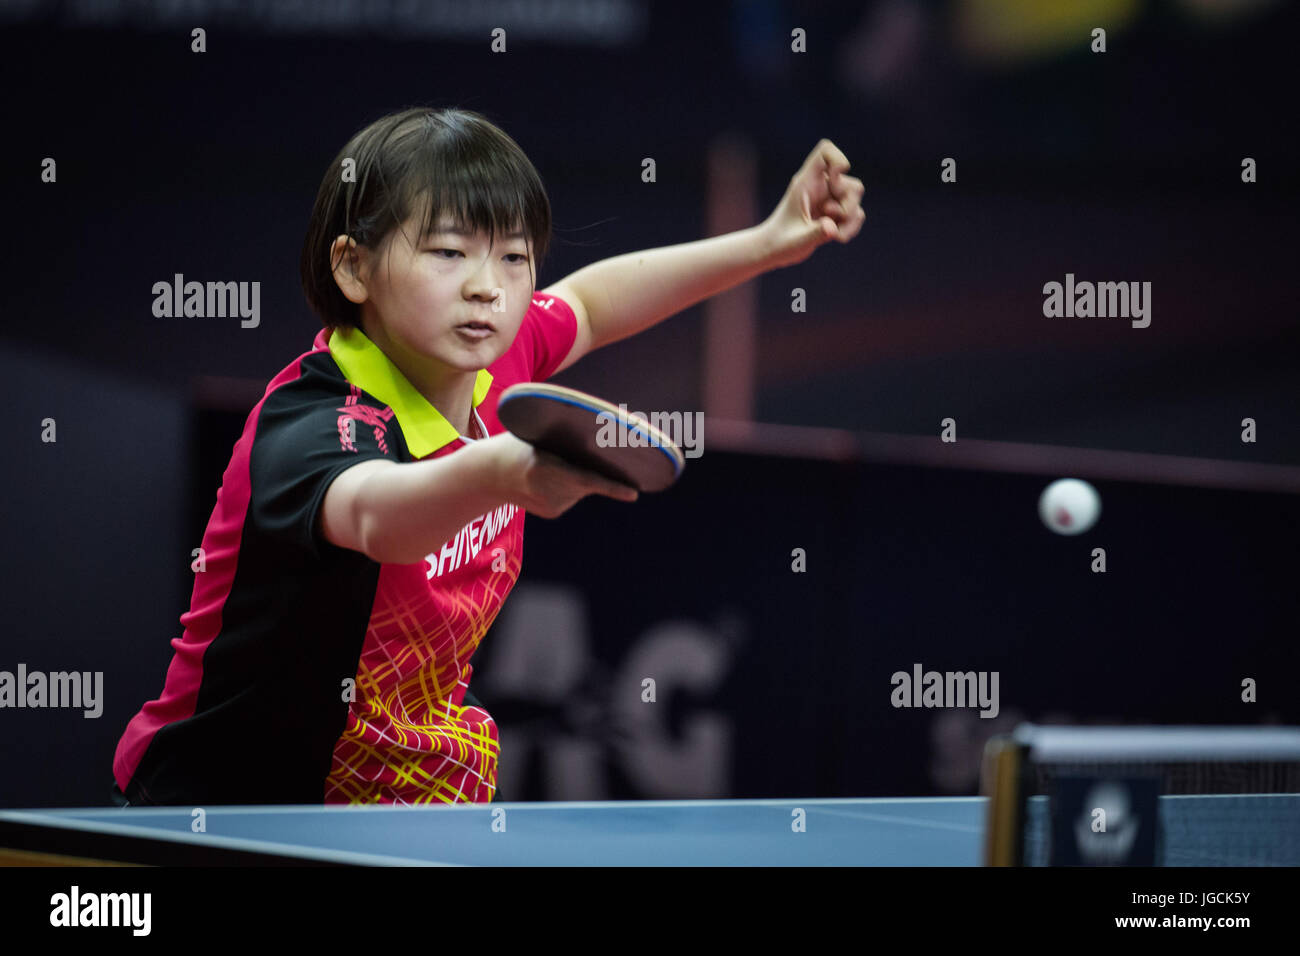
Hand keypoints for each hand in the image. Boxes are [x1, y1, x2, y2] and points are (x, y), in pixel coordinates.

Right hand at [485, 432, 637, 517]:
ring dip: (577, 475)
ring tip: (550, 466)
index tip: (633, 493)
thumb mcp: (533, 434)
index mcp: (544, 469)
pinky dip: (569, 485)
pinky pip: (574, 494)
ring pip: (582, 488)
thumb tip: (600, 430)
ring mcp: (552, 505)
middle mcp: (549, 491)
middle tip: (575, 457)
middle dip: (593, 470)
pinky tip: (549, 480)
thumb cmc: (515, 444)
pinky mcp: (553, 512)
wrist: (487, 475)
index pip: (586, 480)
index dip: (612, 487)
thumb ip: (563, 437)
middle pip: (587, 481)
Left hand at [760, 139, 865, 268]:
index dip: (838, 159)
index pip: (825, 152)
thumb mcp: (797, 240)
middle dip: (849, 205)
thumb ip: (815, 233)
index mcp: (806, 183)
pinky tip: (836, 237)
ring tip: (834, 235)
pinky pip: (856, 214)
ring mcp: (830, 199)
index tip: (836, 180)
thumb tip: (832, 228)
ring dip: (850, 220)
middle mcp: (821, 187)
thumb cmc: (779, 241)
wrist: (774, 249)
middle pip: (852, 184)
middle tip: (830, 219)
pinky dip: (850, 227)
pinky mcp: (836, 213)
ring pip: (856, 201)